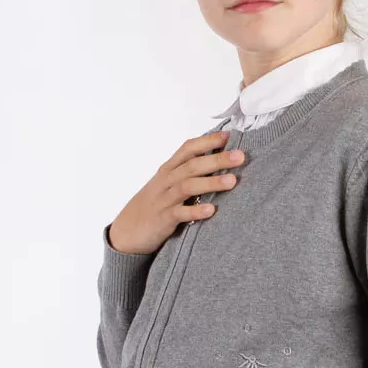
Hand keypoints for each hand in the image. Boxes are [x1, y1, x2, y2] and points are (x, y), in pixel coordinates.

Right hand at [107, 131, 244, 254]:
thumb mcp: (167, 184)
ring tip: (232, 181)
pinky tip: (211, 210)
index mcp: (168, 169)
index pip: (188, 149)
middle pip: (193, 165)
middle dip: (217, 159)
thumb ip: (188, 172)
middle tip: (240, 156)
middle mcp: (166, 181)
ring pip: (188, 186)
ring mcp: (164, 199)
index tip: (228, 135)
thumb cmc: (153, 204)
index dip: (207, 141)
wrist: (127, 231)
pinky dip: (196, 210)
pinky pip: (180, 213)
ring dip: (211, 183)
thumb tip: (218, 159)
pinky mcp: (163, 219)